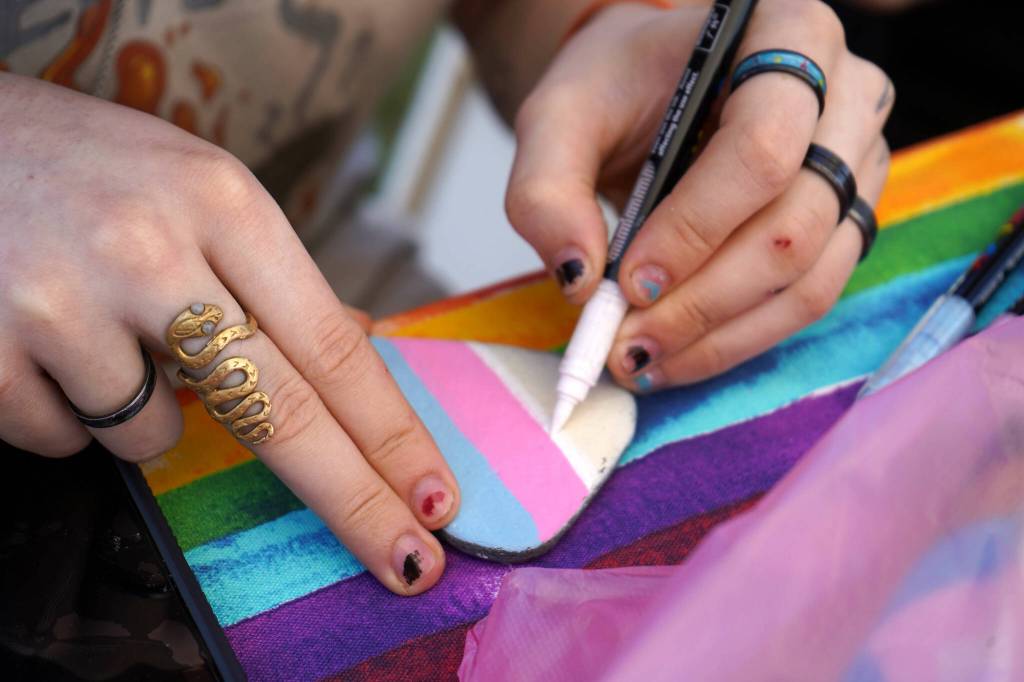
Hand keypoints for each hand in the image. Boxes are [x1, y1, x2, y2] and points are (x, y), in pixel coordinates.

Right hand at [0, 74, 457, 594]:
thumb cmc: (87, 165)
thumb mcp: (199, 189)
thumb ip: (274, 274)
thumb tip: (359, 343)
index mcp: (224, 203)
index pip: (331, 345)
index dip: (391, 432)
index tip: (435, 492)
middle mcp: (152, 250)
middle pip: (281, 413)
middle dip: (354, 499)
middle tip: (408, 558)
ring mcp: (66, 300)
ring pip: (152, 436)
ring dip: (144, 415)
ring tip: (102, 331)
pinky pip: (64, 441)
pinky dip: (69, 415)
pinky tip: (48, 344)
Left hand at [506, 0, 891, 390]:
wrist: (652, 89)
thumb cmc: (615, 88)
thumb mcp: (558, 117)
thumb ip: (547, 188)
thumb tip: (579, 280)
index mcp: (786, 31)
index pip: (761, 147)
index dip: (696, 228)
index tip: (629, 281)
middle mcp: (846, 93)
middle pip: (795, 224)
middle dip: (703, 300)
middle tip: (626, 342)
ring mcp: (858, 162)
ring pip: (810, 276)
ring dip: (722, 335)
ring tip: (643, 360)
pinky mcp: (847, 219)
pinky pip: (808, 298)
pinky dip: (739, 339)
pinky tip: (678, 355)